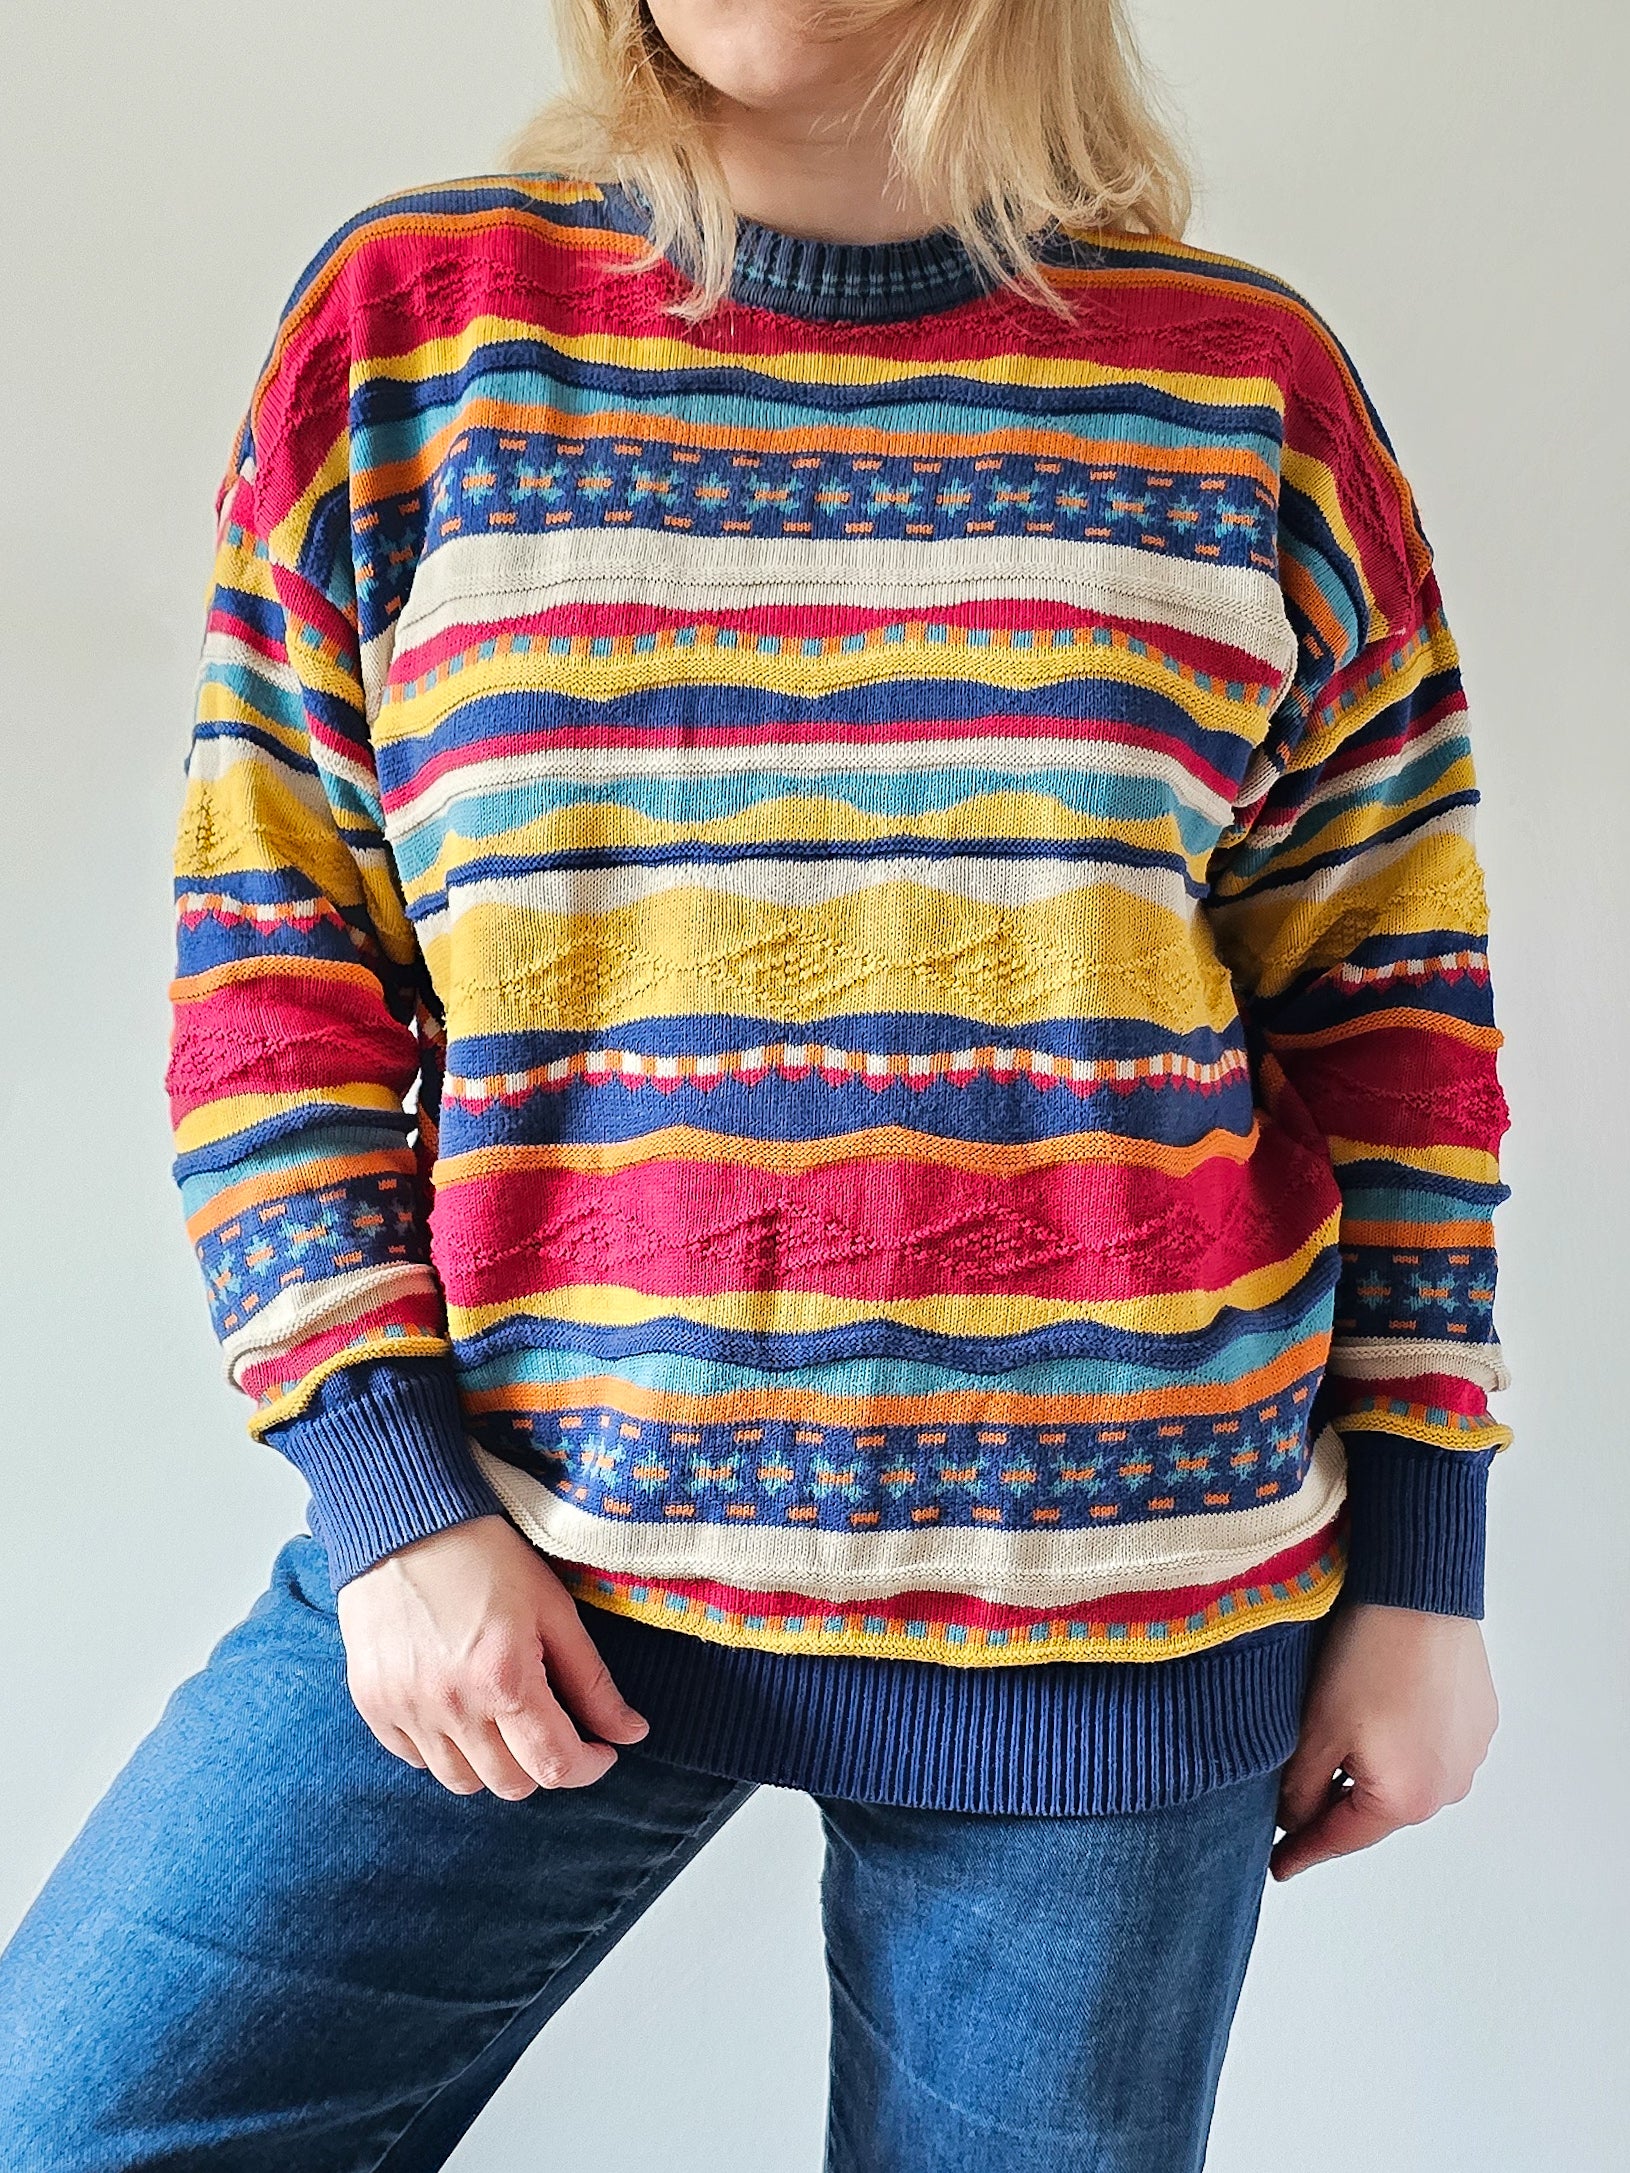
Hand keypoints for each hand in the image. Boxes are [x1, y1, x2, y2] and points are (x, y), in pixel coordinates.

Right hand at [335, 1515, 648, 1797]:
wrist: (402, 1523)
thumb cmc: (487, 1558)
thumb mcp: (553, 1609)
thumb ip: (591, 1680)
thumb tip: (631, 1732)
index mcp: (504, 1679)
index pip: (555, 1765)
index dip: (590, 1767)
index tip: (601, 1750)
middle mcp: (452, 1706)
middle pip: (511, 1785)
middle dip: (543, 1764)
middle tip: (552, 1726)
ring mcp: (407, 1710)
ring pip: (463, 1782)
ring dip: (493, 1764)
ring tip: (503, 1718)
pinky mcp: (373, 1706)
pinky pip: (417, 1760)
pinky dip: (445, 1749)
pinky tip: (458, 1708)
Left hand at [1270, 1602, 1496, 1879]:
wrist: (1419, 1594)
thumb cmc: (1367, 1658)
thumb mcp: (1316, 1730)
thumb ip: (1300, 1789)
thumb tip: (1293, 1821)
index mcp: (1404, 1800)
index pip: (1340, 1838)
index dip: (1303, 1853)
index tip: (1277, 1868)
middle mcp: (1447, 1789)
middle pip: (1374, 1809)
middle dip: (1336, 1800)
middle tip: (1296, 1789)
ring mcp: (1470, 1754)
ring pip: (1405, 1777)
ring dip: (1372, 1766)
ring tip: (1341, 1732)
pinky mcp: (1480, 1720)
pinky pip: (1431, 1745)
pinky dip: (1402, 1739)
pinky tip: (1381, 1707)